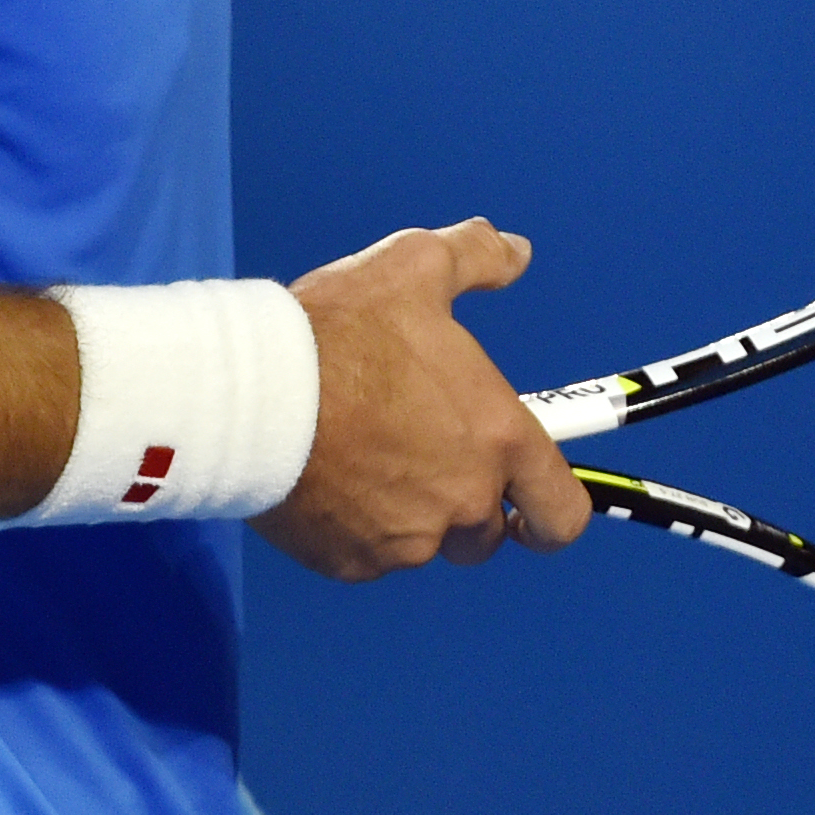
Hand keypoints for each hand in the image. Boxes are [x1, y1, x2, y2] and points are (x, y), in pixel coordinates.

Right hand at [251, 218, 589, 581]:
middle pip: (486, 531)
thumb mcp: (417, 266)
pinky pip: (369, 554)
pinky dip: (356, 526)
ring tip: (364, 454)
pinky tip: (328, 476)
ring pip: (423, 542)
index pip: (562, 514)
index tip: (533, 508)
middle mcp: (462, 501)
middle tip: (422, 452)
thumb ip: (479, 258)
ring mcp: (406, 541)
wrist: (253, 395)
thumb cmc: (342, 330)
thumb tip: (517, 252)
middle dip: (464, 502)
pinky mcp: (350, 562)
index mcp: (497, 439)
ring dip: (409, 513)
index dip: (553, 514)